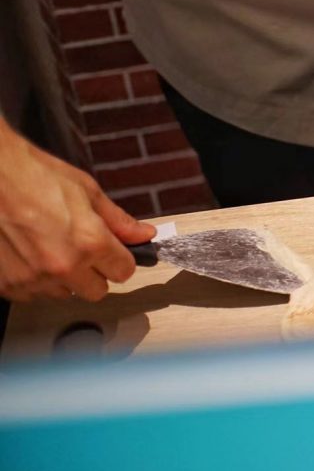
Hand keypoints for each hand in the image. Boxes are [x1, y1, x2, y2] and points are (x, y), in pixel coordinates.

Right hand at [0, 120, 155, 301]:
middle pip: (96, 291)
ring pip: (64, 293)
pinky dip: (36, 279)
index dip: (121, 260)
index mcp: (90, 243)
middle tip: (83, 249)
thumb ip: (118, 221)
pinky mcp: (8, 285)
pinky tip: (30, 253)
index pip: (124, 272)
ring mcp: (33, 279)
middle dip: (95, 272)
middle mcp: (63, 266)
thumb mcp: (87, 191)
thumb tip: (143, 235)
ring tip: (51, 246)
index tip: (114, 252)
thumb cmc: (35, 176)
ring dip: (64, 277)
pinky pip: (33, 294)